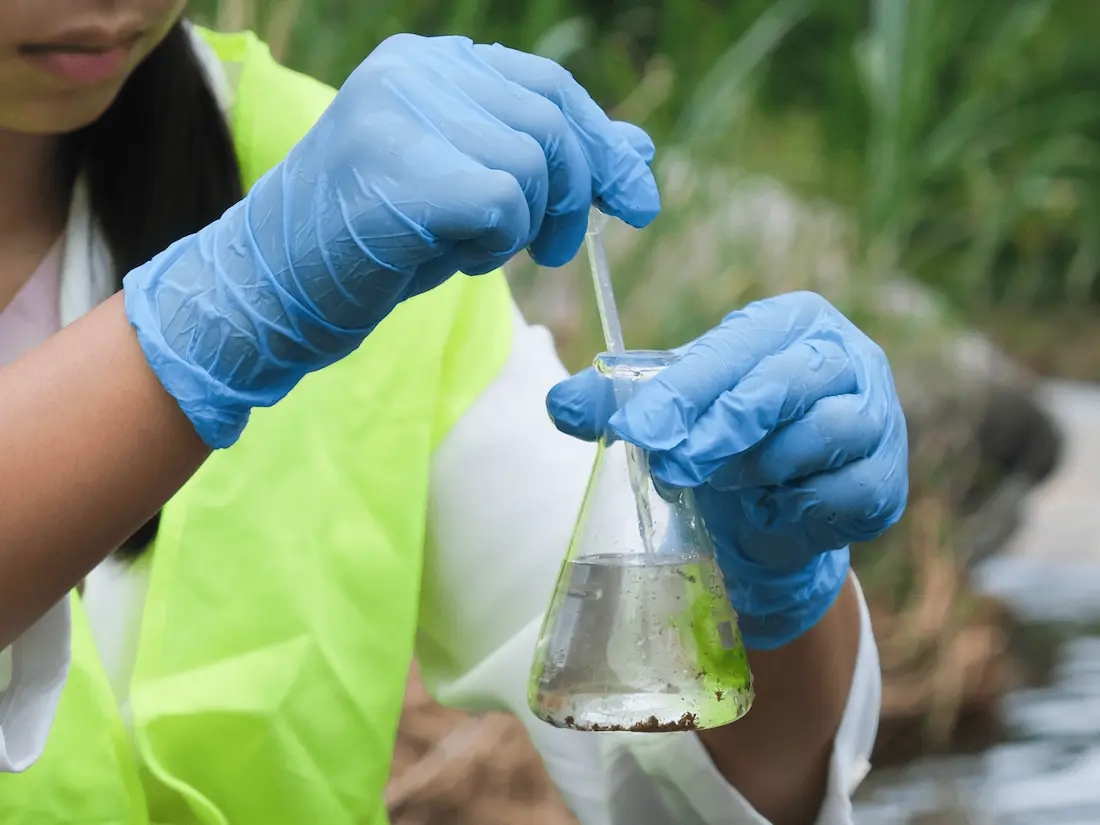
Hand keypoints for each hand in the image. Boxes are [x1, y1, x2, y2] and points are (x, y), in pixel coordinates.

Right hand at [123, 34, 659, 447]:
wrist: (269, 291)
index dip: (603, 146)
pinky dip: (495, 245)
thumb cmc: (370, 246)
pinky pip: (504, 202)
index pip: (550, 87)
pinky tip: (454, 258)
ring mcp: (399, 111)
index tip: (637, 200)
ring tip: (470, 249)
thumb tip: (638, 154)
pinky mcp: (398, 167)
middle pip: (552, 125)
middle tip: (556, 252)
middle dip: (577, 199)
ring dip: (523, 228)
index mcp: (427, 64)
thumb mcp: (468, 192)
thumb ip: (544, 163)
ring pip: (533, 165)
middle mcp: (412, 70)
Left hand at [546, 291, 907, 649]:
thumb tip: (558, 404)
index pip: (737, 347)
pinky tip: (771, 509)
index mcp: (792, 322)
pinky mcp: (886, 481)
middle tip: (672, 465)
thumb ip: (616, 403)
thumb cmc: (725, 438)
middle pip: (785, 385)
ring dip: (757, 469)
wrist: (774, 508)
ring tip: (726, 483)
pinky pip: (840, 496)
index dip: (686, 389)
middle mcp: (846, 358)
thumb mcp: (672, 410)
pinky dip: (794, 510)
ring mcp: (878, 418)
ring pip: (819, 438)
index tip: (638, 429)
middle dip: (721, 429)